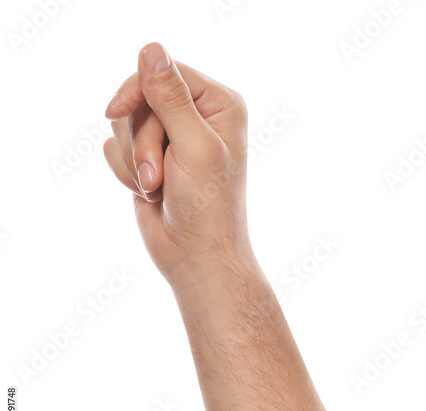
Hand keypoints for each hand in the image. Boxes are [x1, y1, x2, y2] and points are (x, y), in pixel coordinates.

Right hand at [103, 43, 252, 286]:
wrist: (195, 255)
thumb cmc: (206, 206)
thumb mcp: (193, 147)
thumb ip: (171, 98)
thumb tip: (151, 49)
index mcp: (218, 104)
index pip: (164, 71)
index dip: (136, 89)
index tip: (116, 112)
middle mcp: (195, 117)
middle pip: (140, 98)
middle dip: (142, 141)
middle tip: (157, 176)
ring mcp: (170, 139)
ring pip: (125, 125)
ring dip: (134, 161)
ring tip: (156, 188)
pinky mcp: (149, 159)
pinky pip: (116, 148)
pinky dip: (126, 172)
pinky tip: (149, 193)